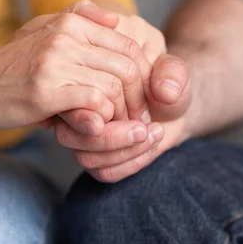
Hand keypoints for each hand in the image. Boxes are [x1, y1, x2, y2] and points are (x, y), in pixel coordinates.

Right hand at [39, 0, 164, 132]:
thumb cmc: (12, 62)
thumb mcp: (43, 28)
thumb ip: (80, 18)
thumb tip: (115, 19)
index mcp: (71, 22)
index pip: (128, 47)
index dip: (143, 75)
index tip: (143, 97)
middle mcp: (64, 37)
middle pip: (126, 67)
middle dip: (138, 97)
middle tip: (140, 118)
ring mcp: (54, 62)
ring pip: (113, 86)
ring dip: (123, 112)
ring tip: (123, 127)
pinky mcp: (44, 91)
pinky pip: (93, 101)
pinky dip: (104, 117)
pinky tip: (100, 126)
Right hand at [54, 53, 192, 181]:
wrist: (171, 105)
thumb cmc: (166, 82)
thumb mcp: (173, 71)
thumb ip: (171, 73)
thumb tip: (165, 91)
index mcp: (81, 78)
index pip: (74, 98)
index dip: (104, 107)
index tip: (138, 112)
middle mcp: (72, 108)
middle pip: (69, 134)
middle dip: (110, 138)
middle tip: (144, 129)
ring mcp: (80, 136)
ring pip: (86, 157)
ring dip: (125, 151)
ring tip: (155, 133)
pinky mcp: (95, 157)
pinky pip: (103, 172)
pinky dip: (131, 163)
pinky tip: (151, 147)